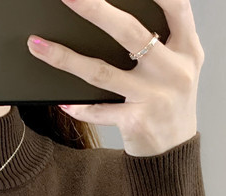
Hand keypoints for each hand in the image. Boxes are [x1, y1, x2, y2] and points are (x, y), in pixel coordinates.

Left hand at [26, 0, 204, 156]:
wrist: (173, 152)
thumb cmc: (171, 103)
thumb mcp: (179, 66)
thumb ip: (164, 38)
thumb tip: (118, 13)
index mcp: (187, 50)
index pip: (176, 6)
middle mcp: (173, 71)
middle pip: (130, 33)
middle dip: (95, 10)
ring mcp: (154, 97)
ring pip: (101, 72)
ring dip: (65, 58)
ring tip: (38, 45)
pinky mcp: (136, 121)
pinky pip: (98, 110)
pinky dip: (78, 107)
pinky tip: (62, 103)